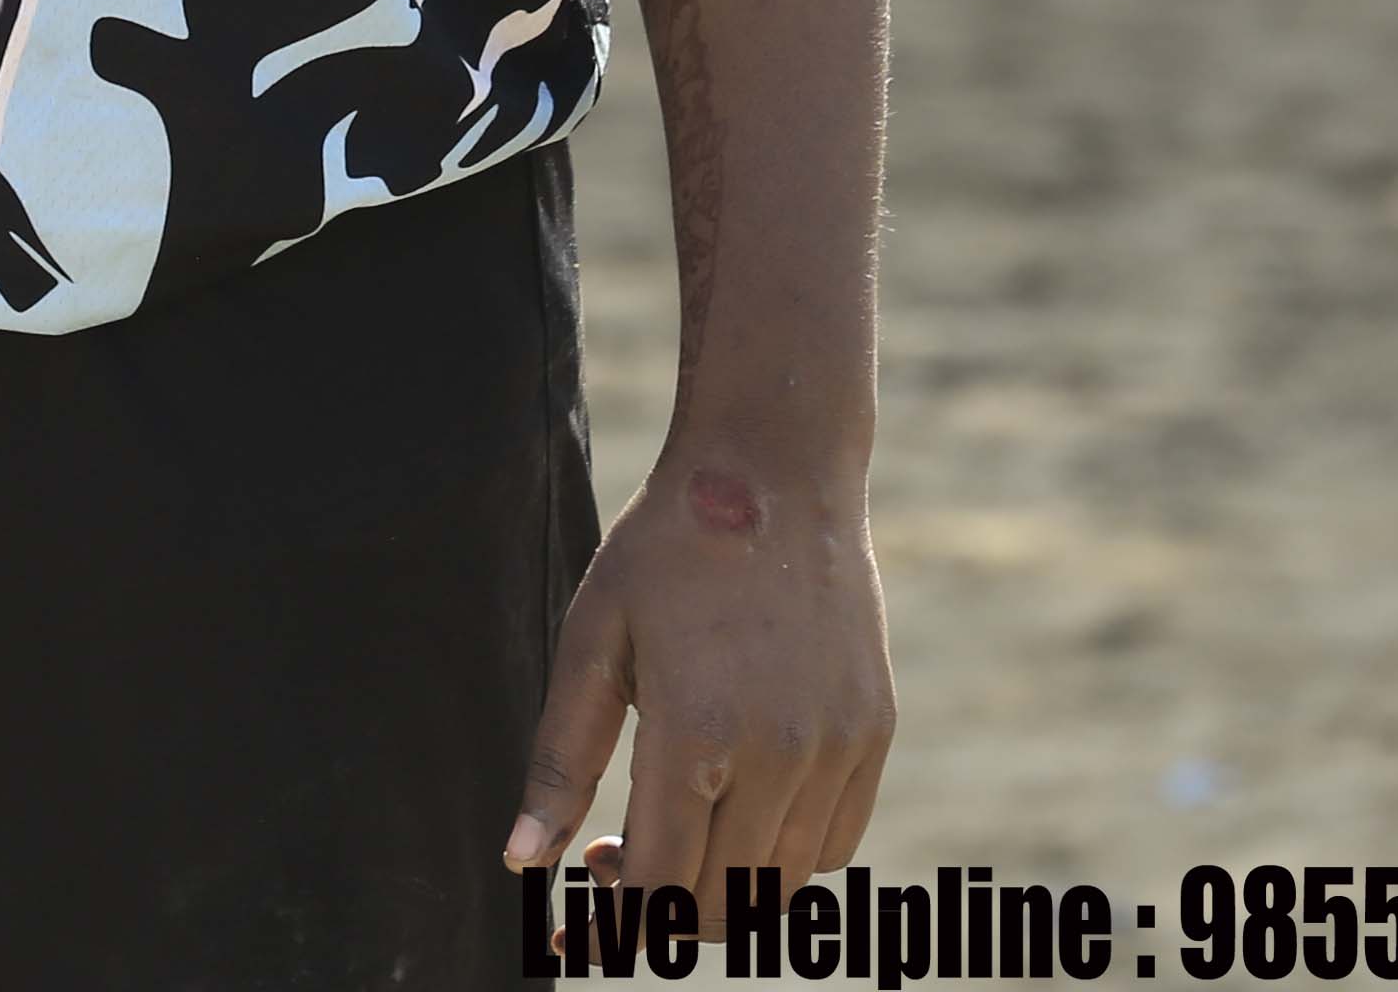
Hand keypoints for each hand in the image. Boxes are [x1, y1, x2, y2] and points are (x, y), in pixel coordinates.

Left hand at [508, 441, 894, 894]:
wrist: (775, 472)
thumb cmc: (666, 550)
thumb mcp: (591, 642)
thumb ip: (559, 760)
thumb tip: (522, 860)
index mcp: (697, 737)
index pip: (658, 886)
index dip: (611, 925)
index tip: (569, 927)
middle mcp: (781, 756)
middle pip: (721, 902)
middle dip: (657, 915)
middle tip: (612, 866)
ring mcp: (838, 749)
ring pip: (782, 886)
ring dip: (719, 891)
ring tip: (668, 836)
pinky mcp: (874, 733)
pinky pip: (834, 843)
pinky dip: (782, 861)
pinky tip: (735, 815)